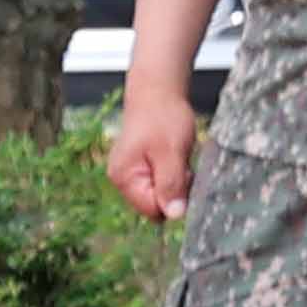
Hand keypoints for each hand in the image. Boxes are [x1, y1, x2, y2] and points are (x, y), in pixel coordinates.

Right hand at [104, 82, 202, 223]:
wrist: (158, 91)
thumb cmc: (163, 118)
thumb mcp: (172, 152)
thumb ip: (171, 184)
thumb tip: (173, 215)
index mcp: (124, 178)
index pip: (152, 210)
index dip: (174, 200)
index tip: (184, 176)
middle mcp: (122, 179)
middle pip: (155, 204)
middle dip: (175, 190)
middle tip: (182, 164)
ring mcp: (131, 173)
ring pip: (161, 193)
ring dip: (176, 180)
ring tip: (178, 157)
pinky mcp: (141, 166)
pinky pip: (161, 181)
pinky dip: (173, 172)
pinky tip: (176, 156)